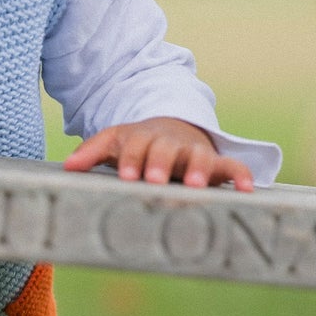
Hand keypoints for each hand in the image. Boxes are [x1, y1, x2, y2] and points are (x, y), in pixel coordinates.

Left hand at [63, 117, 253, 190]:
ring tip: (194, 186)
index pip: (135, 146)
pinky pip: (232, 166)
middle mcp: (170, 143)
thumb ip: (92, 152)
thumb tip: (67, 166)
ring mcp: (195, 151)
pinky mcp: (216, 163)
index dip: (131, 160)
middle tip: (154, 181)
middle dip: (160, 163)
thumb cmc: (138, 143)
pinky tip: (247, 189)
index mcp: (143, 138)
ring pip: (199, 156)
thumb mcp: (114, 142)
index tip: (127, 176)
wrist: (172, 125)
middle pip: (166, 149)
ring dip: (198, 168)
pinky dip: (242, 175)